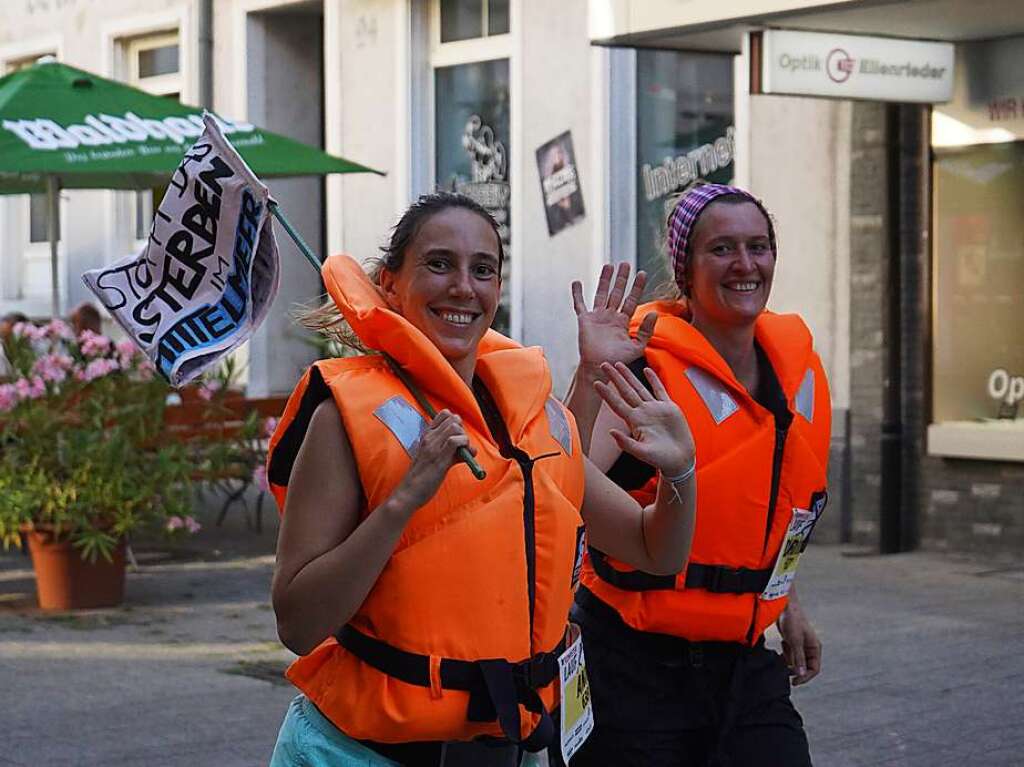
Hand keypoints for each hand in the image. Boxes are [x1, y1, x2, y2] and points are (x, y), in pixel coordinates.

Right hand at [394, 410, 474, 511]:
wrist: (408, 493)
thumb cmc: (422, 478)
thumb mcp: (433, 459)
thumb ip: (449, 452)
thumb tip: (469, 451)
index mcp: (426, 436)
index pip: (444, 414)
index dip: (456, 422)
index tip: (458, 436)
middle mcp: (429, 438)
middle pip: (453, 419)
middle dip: (463, 430)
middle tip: (463, 446)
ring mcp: (433, 447)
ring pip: (455, 427)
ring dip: (465, 438)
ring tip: (465, 452)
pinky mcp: (438, 459)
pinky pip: (455, 442)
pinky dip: (464, 445)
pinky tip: (465, 456)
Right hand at [571, 263, 656, 370]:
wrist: (599, 368)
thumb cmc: (617, 361)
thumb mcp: (637, 347)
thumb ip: (646, 331)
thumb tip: (653, 313)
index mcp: (622, 322)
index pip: (631, 300)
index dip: (636, 287)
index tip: (642, 273)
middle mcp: (610, 317)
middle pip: (617, 293)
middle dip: (622, 279)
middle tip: (626, 264)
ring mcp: (597, 317)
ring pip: (601, 294)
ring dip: (605, 280)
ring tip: (609, 266)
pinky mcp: (584, 320)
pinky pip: (580, 304)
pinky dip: (577, 294)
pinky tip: (577, 283)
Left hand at [594, 361, 694, 476]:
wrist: (679, 460)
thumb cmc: (661, 459)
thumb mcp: (642, 453)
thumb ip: (627, 443)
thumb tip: (611, 432)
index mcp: (634, 422)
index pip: (617, 404)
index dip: (606, 394)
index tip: (596, 383)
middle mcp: (642, 413)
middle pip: (625, 391)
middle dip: (615, 378)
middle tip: (604, 364)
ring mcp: (655, 409)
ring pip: (639, 388)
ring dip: (629, 376)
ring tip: (619, 364)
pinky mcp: (669, 408)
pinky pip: (659, 390)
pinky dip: (653, 380)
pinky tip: (646, 371)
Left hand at [777, 598, 821, 685]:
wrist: (784, 605)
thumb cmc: (793, 620)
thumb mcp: (795, 641)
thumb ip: (798, 658)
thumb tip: (801, 673)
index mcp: (815, 648)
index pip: (814, 669)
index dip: (805, 677)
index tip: (794, 682)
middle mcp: (809, 648)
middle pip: (804, 666)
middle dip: (795, 670)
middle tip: (785, 674)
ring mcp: (800, 645)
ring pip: (795, 661)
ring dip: (788, 663)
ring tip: (780, 662)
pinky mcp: (791, 641)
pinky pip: (789, 654)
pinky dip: (784, 655)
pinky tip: (780, 650)